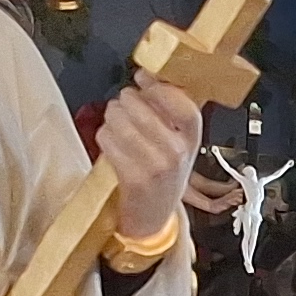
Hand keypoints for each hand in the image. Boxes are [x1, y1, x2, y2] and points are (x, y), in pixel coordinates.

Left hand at [97, 78, 204, 239]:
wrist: (153, 219)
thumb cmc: (162, 177)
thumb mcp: (177, 146)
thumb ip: (168, 114)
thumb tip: (147, 76)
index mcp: (192, 140)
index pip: (183, 104)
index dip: (159, 88)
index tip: (143, 79)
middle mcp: (178, 152)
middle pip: (141, 107)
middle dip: (124, 102)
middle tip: (121, 107)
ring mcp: (157, 166)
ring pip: (121, 120)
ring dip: (111, 118)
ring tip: (114, 126)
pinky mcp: (134, 177)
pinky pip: (108, 140)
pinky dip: (104, 137)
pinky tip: (109, 143)